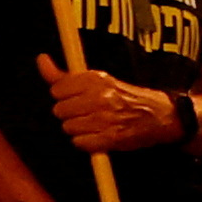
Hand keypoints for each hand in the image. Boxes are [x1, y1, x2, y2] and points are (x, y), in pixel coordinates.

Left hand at [42, 64, 174, 155]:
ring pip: (68, 127)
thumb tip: (41, 59)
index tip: (76, 97)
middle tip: (86, 112)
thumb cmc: (122, 96)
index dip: (64, 96)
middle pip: (60, 110)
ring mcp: (105, 119)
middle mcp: (100, 97)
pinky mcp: (111, 138)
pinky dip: (86, 142)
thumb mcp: (96, 79)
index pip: (57, 90)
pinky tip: (97, 135)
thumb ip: (63, 74)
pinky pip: (80, 143)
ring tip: (94, 123)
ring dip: (78, 128)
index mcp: (95, 79)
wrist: (160, 115)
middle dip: (70, 113)